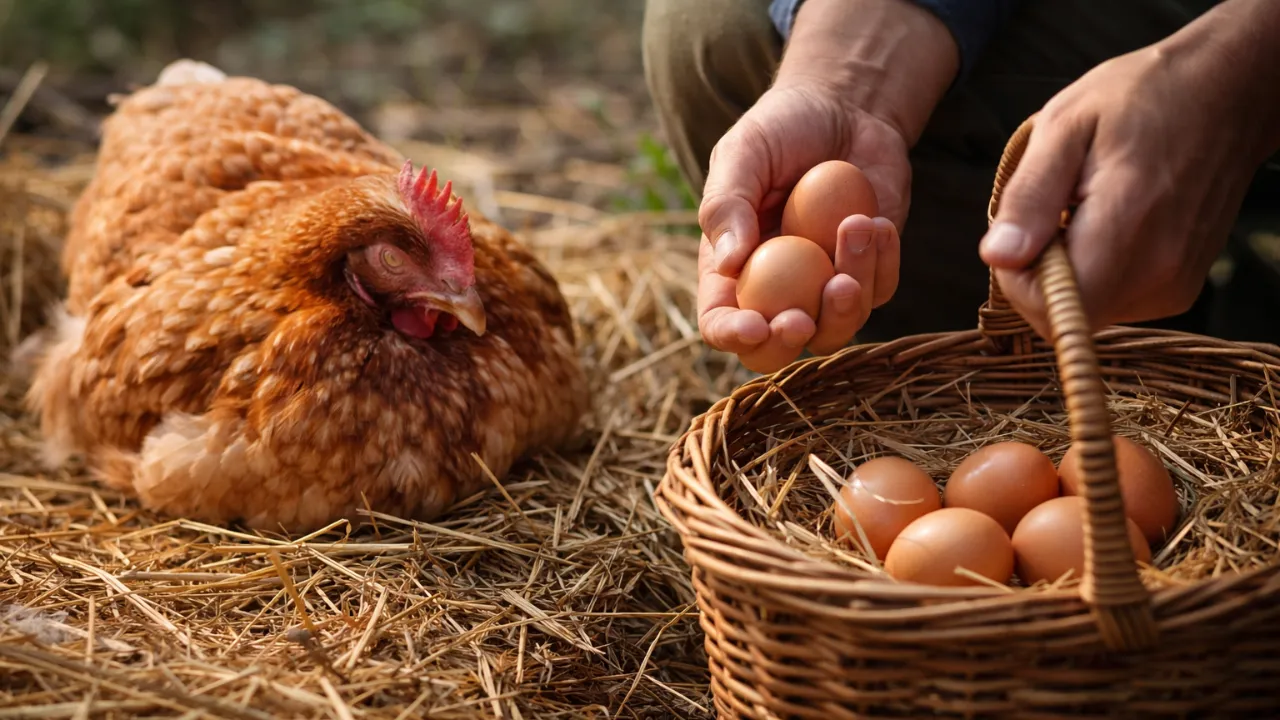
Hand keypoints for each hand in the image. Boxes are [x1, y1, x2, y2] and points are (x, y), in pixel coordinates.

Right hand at [696, 0, 958, 371]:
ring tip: (855, 228)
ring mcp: (825, 286)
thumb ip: (727, 205)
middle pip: (777, 348)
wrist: (845, 108)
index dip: (733, 335)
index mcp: (730, 270)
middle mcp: (776, 290)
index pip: (721, 322)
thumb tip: (726, 264)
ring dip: (849, 293)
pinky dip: (880, 261)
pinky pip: (879, 290)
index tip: (756, 325)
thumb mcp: (742, 154)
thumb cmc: (781, 129)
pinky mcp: (870, 271)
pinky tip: (874, 221)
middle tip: (803, 316)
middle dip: (791, 342)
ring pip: (836, 327)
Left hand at [980, 0, 1279, 339]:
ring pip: (1087, 311)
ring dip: (1068, 272)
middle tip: (1055, 212)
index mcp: (1127, 227)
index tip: (1027, 226)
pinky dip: (1097, 273)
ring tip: (1086, 210)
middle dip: (1039, 274)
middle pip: (1064, 316)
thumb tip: (998, 257)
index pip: (1048, 306)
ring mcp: (1175, 285)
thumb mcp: (1065, 126)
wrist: (1227, 93)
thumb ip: (1029, 196)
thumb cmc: (1142, 97)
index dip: (1017, 276)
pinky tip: (1111, 225)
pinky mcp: (1180, 290)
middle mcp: (1159, 270)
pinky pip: (1114, 302)